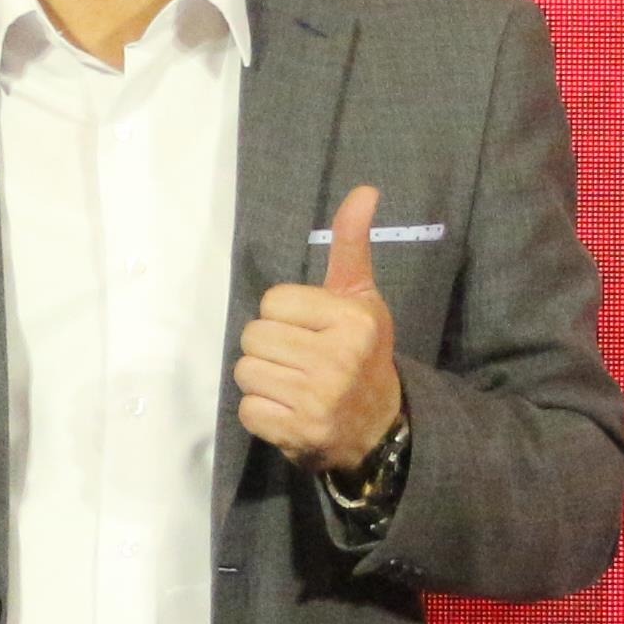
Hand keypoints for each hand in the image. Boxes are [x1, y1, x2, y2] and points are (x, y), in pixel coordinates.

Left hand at [236, 185, 407, 474]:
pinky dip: (262, 412)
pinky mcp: (298, 433)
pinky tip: (289, 411)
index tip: (311, 331)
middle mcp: (338, 359)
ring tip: (293, 385)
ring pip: (245, 371)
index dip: (285, 315)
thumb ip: (351, 244)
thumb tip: (365, 190)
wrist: (378, 428)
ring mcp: (318, 400)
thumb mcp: (362, 297)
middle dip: (270, 347)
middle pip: (253, 336)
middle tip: (300, 360)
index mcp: (353, 321)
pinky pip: (246, 409)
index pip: (273, 301)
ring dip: (262, 380)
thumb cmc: (362, 354)